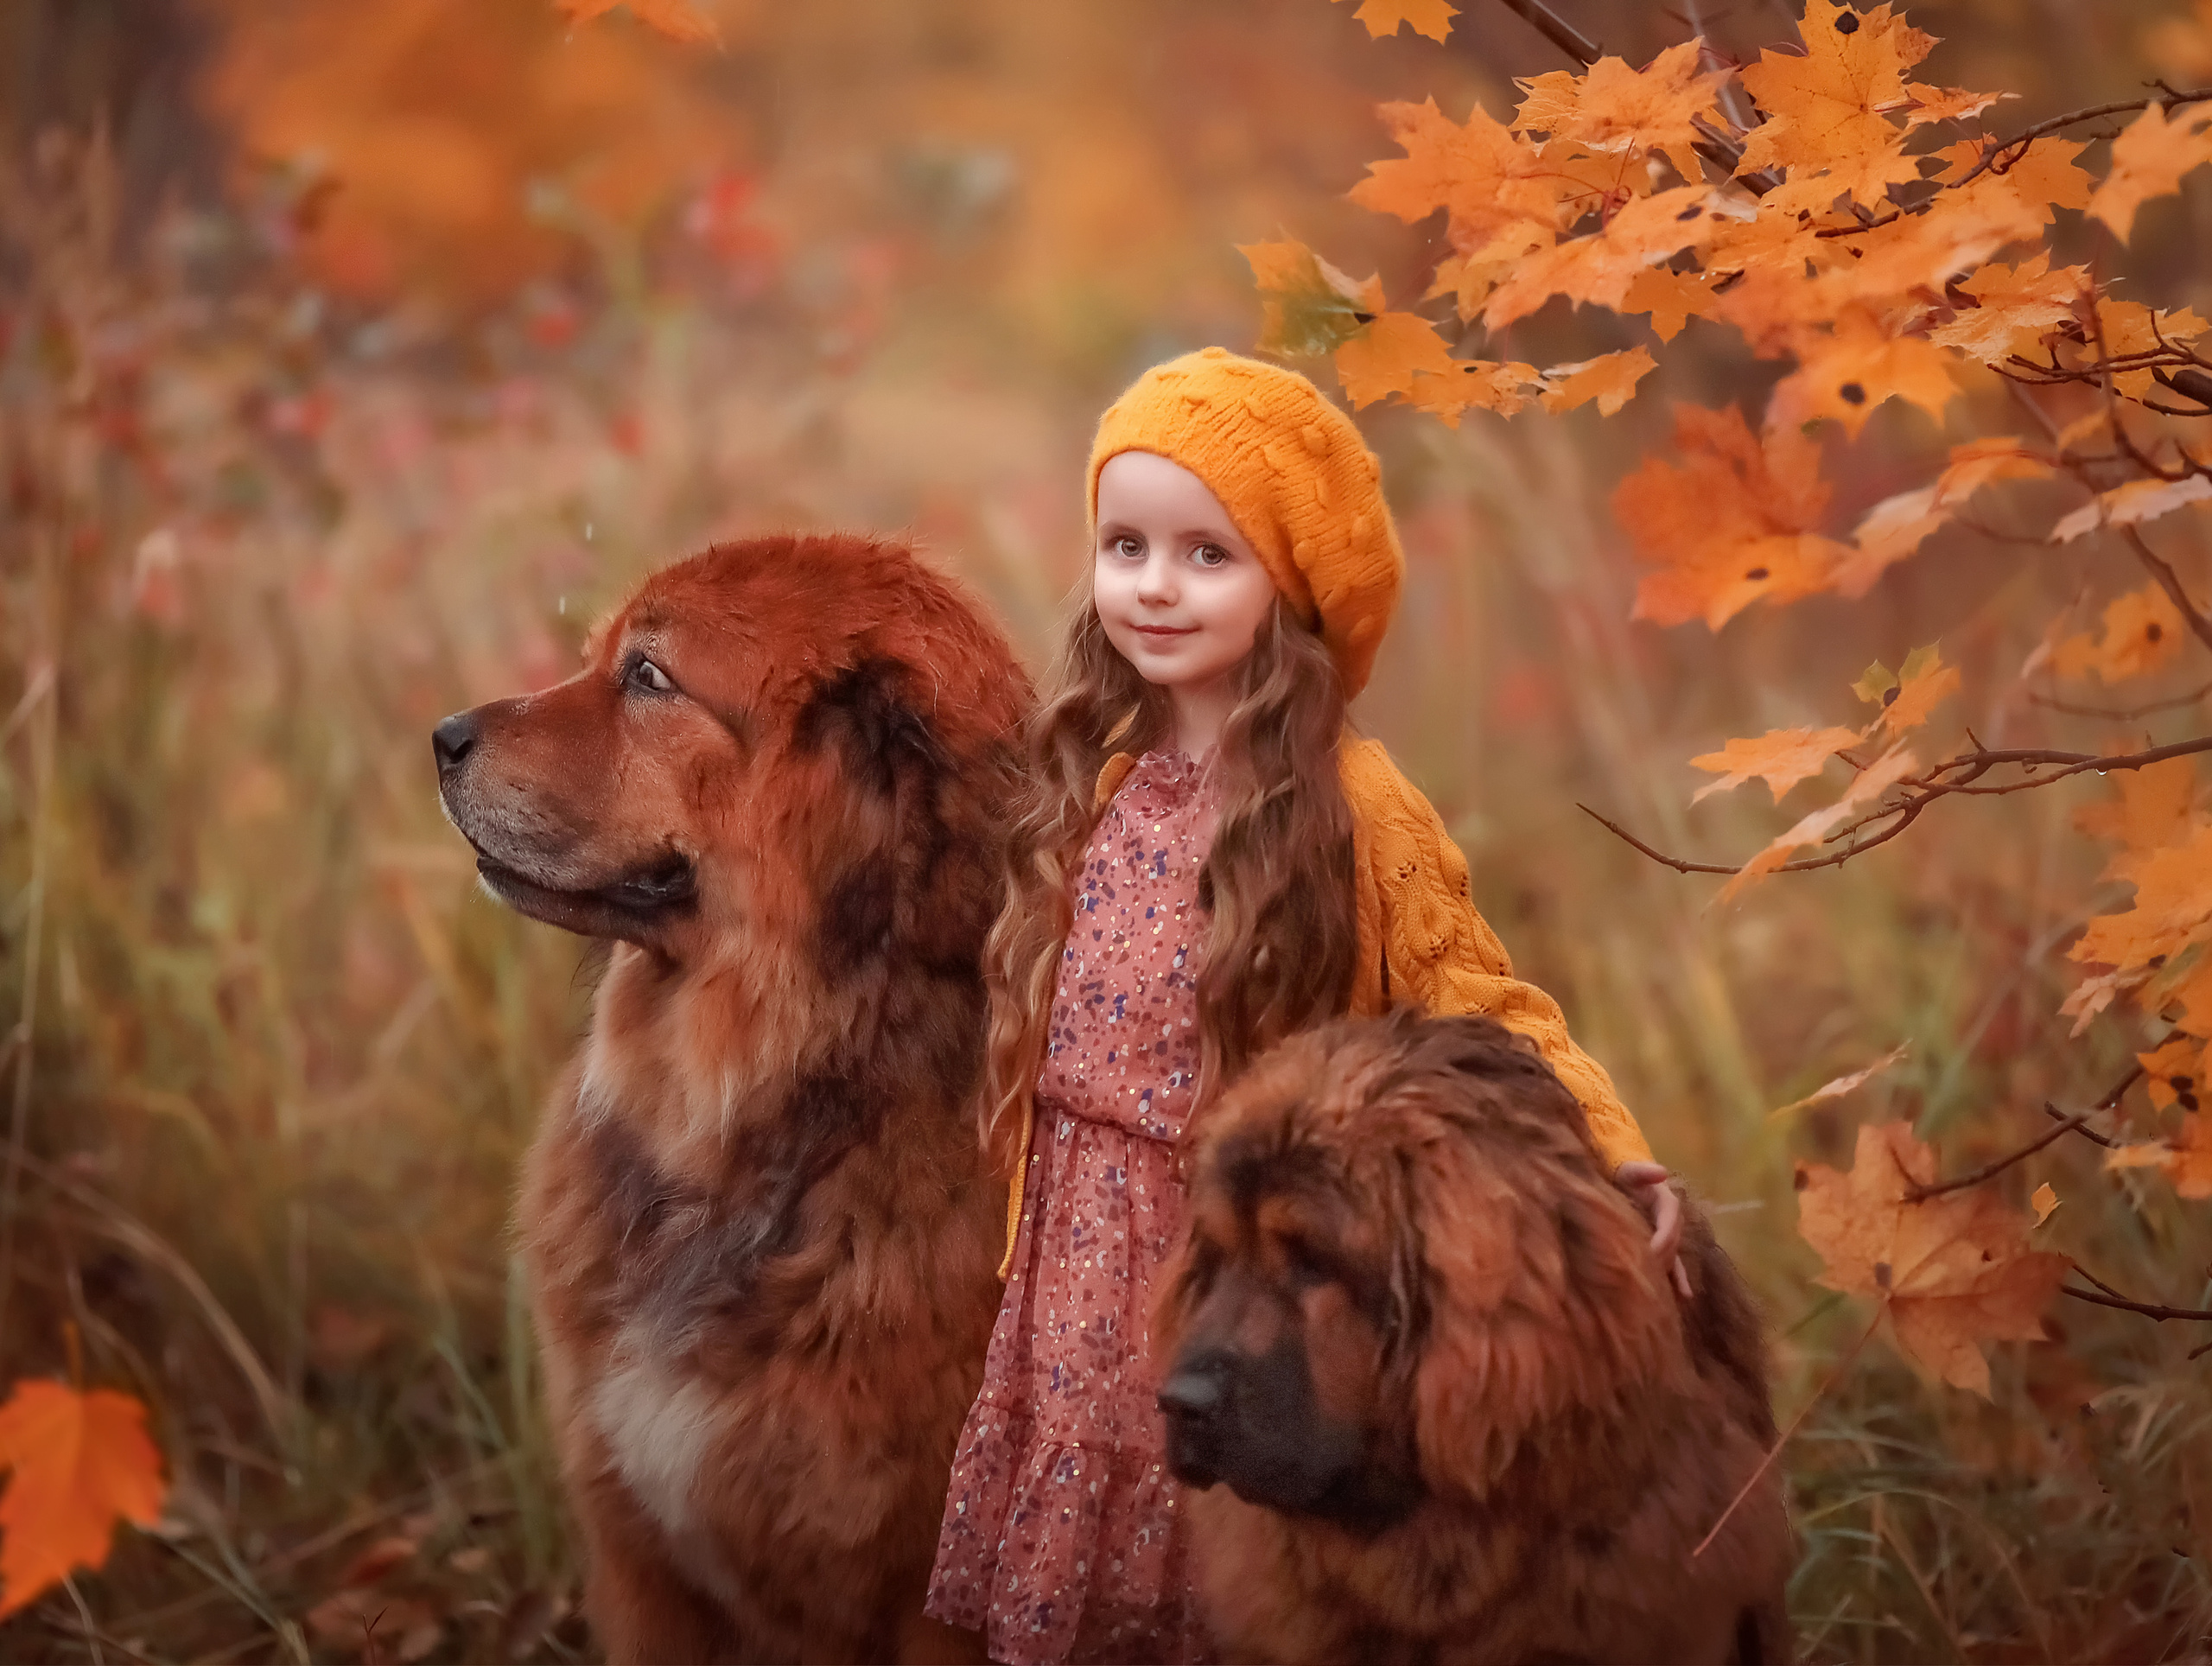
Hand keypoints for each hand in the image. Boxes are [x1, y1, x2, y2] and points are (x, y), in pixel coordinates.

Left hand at [1615, 1161, 1691, 1299]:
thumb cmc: (1622, 1174)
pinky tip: (1685, 1297)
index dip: (1663, 1239)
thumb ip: (1642, 1171)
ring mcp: (1667, 1233)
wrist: (1618, 1179)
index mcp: (1667, 1203)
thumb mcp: (1628, 1170)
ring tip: (1664, 1292)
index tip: (1649, 1254)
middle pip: (1672, 1243)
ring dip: (1671, 1273)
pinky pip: (1673, 1263)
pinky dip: (1678, 1278)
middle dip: (1662, 1258)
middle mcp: (1672, 1220)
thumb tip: (1662, 1172)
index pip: (1670, 1224)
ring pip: (1674, 1256)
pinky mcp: (1661, 1244)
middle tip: (1645, 1274)